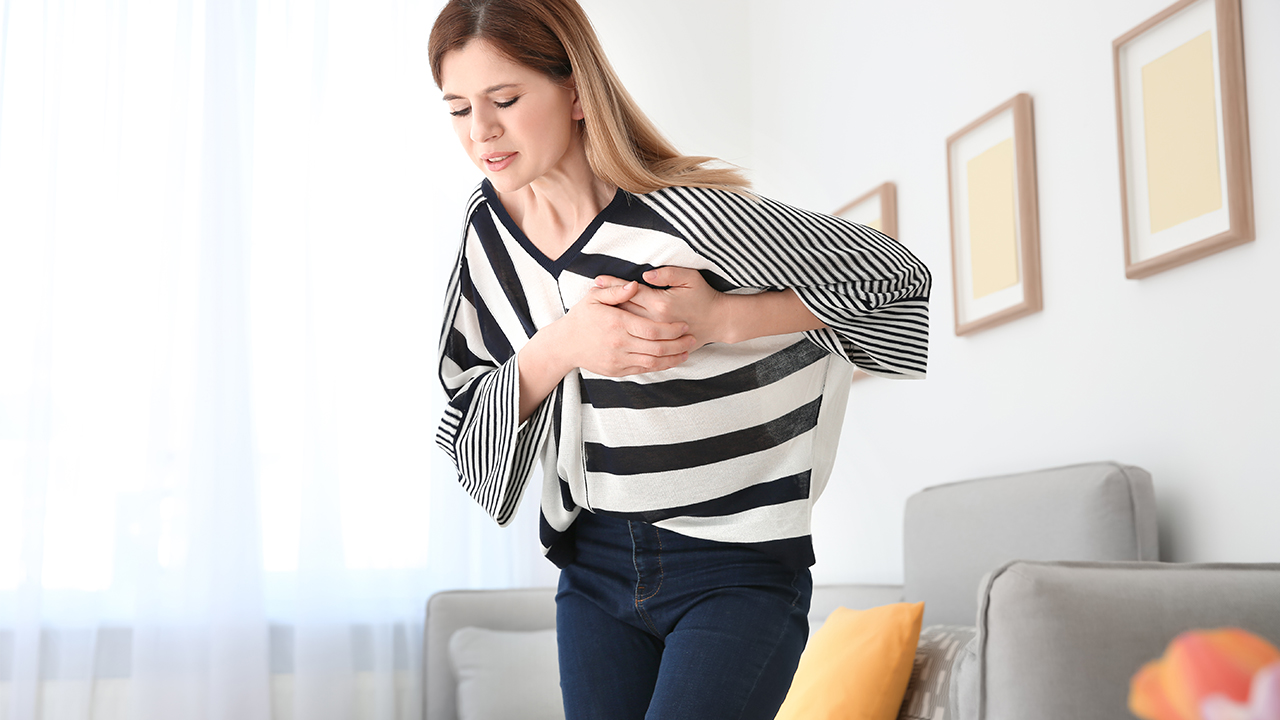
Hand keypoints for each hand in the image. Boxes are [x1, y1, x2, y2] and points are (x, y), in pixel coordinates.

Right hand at [546, 280, 696, 376]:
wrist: (565, 344)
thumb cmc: (581, 317)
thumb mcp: (594, 298)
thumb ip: (616, 291)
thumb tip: (636, 284)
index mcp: (617, 323)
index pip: (652, 329)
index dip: (672, 329)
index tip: (685, 325)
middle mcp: (619, 343)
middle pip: (657, 347)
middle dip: (678, 344)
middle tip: (692, 338)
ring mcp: (618, 359)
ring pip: (653, 362)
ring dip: (672, 358)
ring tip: (686, 351)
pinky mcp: (617, 371)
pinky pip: (643, 370)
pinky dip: (659, 366)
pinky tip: (669, 361)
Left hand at [594, 267, 728, 347]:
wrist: (717, 321)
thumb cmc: (704, 296)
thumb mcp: (690, 278)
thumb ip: (668, 273)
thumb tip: (646, 275)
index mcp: (661, 303)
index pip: (631, 291)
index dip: (613, 284)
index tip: (597, 280)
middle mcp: (655, 320)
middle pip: (625, 309)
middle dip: (607, 301)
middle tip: (589, 294)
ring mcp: (657, 334)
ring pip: (628, 325)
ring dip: (612, 316)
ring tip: (595, 311)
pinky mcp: (660, 342)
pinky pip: (638, 338)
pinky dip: (625, 332)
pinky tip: (614, 327)